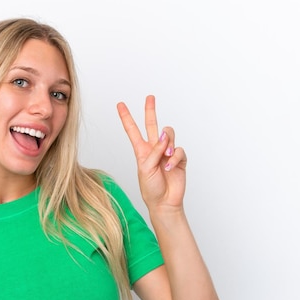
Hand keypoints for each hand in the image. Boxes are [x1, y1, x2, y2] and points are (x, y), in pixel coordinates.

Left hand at [117, 95, 186, 210]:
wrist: (164, 202)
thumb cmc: (150, 188)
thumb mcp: (145, 169)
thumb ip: (154, 151)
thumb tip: (165, 137)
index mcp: (141, 151)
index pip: (133, 130)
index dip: (126, 117)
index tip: (120, 104)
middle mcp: (154, 149)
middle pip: (152, 125)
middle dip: (151, 111)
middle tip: (150, 97)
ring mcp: (167, 153)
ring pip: (169, 134)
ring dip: (167, 143)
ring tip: (165, 155)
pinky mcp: (179, 159)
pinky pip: (179, 150)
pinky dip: (175, 157)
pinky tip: (170, 166)